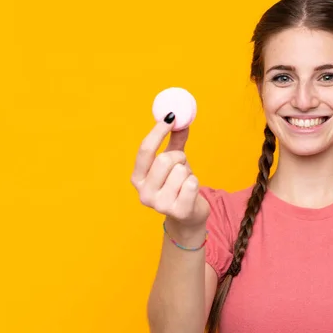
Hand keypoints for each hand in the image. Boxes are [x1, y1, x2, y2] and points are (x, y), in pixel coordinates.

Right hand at [130, 116, 209, 230]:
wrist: (188, 215)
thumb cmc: (179, 185)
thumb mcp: (174, 162)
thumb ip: (175, 141)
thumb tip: (179, 118)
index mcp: (138, 178)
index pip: (144, 150)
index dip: (157, 131)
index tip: (170, 117)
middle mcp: (144, 193)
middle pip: (164, 159)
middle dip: (178, 157)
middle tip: (182, 164)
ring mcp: (159, 205)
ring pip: (179, 171)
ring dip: (188, 172)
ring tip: (185, 182)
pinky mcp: (177, 211)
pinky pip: (191, 183)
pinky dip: (195, 182)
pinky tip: (191, 192)